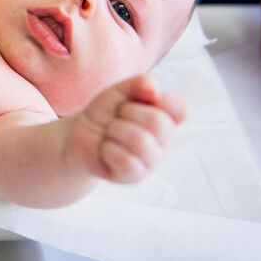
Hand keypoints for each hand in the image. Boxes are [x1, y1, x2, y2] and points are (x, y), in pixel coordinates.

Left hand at [63, 75, 186, 182]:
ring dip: (115, 131)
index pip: (181, 108)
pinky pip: (126, 160)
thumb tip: (154, 90)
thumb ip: (138, 84)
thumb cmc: (105, 113)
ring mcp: (152, 161)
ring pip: (140, 141)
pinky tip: (106, 149)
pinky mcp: (135, 176)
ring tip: (109, 133)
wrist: (79, 136)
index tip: (135, 101)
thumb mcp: (119, 92)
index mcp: (167, 118)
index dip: (159, 100)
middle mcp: (165, 141)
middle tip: (116, 118)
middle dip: (126, 114)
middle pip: (157, 122)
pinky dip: (108, 149)